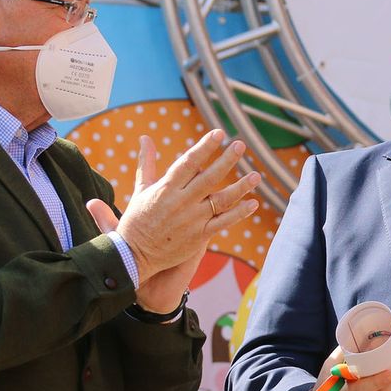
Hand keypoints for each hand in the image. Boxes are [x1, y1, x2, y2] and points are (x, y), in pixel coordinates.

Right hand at [85, 132, 260, 311]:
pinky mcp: (198, 237)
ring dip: (240, 187)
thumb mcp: (141, 189)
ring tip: (256, 175)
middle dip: (226, 160)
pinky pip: (223, 223)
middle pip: (208, 178)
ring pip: (221, 200)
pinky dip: (239, 214)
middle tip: (240, 144)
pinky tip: (253, 204)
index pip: (188, 163)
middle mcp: (180, 203)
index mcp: (165, 189)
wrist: (134, 256)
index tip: (218, 133)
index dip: (204, 147)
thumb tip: (145, 138)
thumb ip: (147, 163)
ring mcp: (192, 220)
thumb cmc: (137, 220)